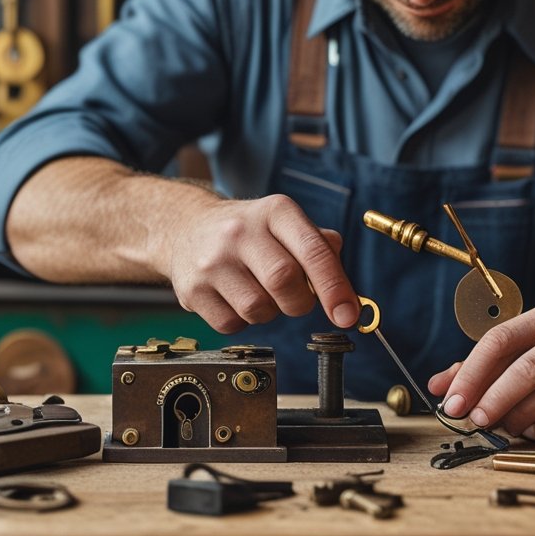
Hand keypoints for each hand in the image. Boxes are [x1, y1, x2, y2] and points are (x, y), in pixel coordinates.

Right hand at [165, 194, 360, 333]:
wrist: (186, 228)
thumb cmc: (248, 232)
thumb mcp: (285, 224)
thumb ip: (320, 249)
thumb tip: (345, 291)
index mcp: (274, 211)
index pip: (313, 251)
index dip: (335, 287)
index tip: (348, 315)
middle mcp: (240, 231)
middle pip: (285, 281)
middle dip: (300, 302)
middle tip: (295, 299)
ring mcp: (213, 261)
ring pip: (258, 309)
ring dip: (269, 312)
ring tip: (257, 290)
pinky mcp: (192, 289)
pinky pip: (232, 324)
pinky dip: (242, 320)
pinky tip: (234, 297)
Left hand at [426, 304, 534, 439]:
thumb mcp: (520, 353)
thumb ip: (477, 367)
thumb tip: (437, 386)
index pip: (498, 341)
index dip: (470, 373)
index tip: (451, 401)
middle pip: (521, 373)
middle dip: (490, 400)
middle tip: (471, 420)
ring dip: (510, 420)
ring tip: (502, 422)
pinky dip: (532, 431)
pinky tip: (530, 426)